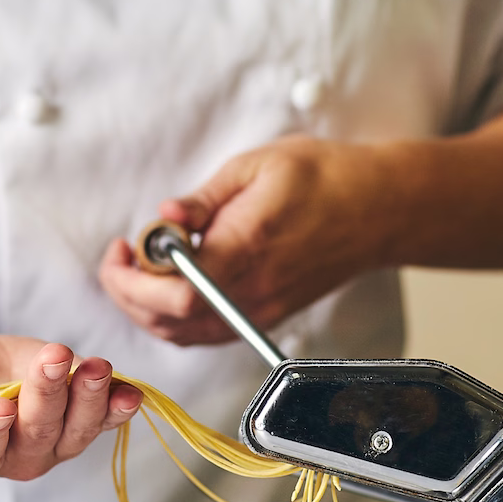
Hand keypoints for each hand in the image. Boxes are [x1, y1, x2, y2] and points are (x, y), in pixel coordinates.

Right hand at [0, 331, 141, 483]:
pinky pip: (103, 419)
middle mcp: (11, 457)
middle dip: (46, 397)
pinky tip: (132, 392)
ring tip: (96, 365)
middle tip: (53, 359)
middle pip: (36, 435)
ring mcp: (49, 441)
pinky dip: (119, 407)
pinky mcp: (77, 418)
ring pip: (75, 429)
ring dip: (89, 398)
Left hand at [97, 136, 399, 346]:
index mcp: (247, 249)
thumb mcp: (259, 165)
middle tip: (123, 254)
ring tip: (143, 265)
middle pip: (170, 322)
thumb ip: (205, 198)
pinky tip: (171, 282)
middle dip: (128, 293)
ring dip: (148, 308)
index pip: (176, 294)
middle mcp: (253, 292)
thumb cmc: (325, 178)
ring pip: (185, 335)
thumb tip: (164, 215)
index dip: (132, 280)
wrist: (380, 209)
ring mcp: (261, 311)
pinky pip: (207, 334)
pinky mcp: (266, 317)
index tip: (122, 248)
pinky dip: (175, 317)